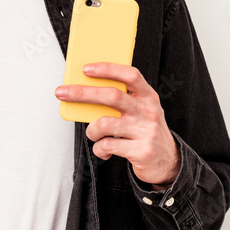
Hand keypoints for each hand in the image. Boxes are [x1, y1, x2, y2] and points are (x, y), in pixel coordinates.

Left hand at [55, 62, 180, 187]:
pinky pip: (107, 145)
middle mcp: (148, 111)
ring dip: (91, 129)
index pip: (130, 75)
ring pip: (105, 123)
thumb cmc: (144, 130)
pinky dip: (99, 148)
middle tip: (61, 92)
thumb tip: (84, 90)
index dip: (108, 69)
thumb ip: (121, 100)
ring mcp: (146, 132)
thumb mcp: (139, 110)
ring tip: (93, 133)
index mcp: (148, 96)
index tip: (86, 68)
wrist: (168, 161)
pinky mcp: (141, 151)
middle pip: (112, 96)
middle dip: (82, 93)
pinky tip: (102, 149)